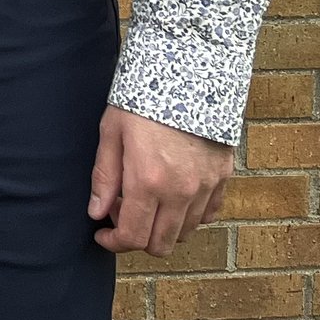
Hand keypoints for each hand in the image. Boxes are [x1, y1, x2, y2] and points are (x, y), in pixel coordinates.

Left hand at [88, 107, 233, 256]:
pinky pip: (208, 215)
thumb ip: (104, 177)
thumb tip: (96, 213)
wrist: (188, 75)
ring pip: (185, 233)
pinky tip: (173, 197)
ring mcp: (206, 187)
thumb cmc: (142, 101)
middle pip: (160, 244)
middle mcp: (180, 192)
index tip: (103, 235)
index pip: (132, 236)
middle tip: (122, 214)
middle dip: (137, 238)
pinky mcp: (223, 178)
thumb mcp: (111, 133)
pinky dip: (189, 216)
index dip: (114, 243)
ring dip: (162, 228)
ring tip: (146, 201)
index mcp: (148, 182)